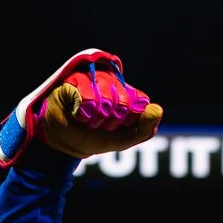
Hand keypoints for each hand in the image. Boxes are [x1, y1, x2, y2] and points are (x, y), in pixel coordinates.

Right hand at [33, 55, 162, 159]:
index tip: (118, 126)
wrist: (65, 143)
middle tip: (100, 124)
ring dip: (96, 119)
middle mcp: (109, 80)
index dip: (129, 120)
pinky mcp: (71, 82)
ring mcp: (90, 78)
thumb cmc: (96, 138)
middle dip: (111, 121)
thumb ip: (145, 128)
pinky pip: (85, 97)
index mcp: (125, 90)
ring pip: (103, 99)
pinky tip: (78, 115)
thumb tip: (158, 109)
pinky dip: (83, 114)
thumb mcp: (124, 139)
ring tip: (88, 120)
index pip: (139, 102)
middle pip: (122, 101)